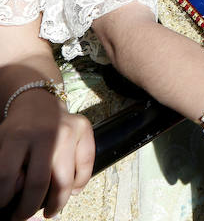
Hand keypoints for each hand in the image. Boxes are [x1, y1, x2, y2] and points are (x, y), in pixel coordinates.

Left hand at [0, 90, 94, 219]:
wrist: (38, 103)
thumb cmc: (17, 130)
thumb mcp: (2, 146)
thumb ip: (6, 168)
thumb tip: (17, 192)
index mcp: (17, 136)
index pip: (7, 177)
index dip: (3, 198)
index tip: (3, 206)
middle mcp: (46, 133)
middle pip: (39, 183)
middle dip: (28, 208)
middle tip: (22, 216)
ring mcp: (69, 130)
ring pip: (65, 180)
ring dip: (56, 204)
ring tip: (49, 211)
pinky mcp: (85, 129)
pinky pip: (86, 165)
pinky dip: (79, 184)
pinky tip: (71, 192)